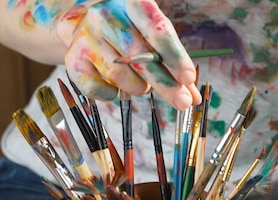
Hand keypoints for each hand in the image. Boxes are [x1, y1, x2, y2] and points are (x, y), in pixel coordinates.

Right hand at [56, 0, 200, 108]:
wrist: (85, 25)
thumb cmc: (132, 33)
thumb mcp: (156, 39)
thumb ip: (177, 66)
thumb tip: (193, 98)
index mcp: (133, 3)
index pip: (157, 30)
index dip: (174, 56)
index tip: (188, 78)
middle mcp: (106, 15)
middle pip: (140, 56)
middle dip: (165, 84)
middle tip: (182, 102)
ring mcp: (86, 35)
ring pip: (120, 74)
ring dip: (139, 87)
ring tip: (142, 84)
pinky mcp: (74, 57)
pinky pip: (99, 89)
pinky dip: (114, 95)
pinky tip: (118, 87)